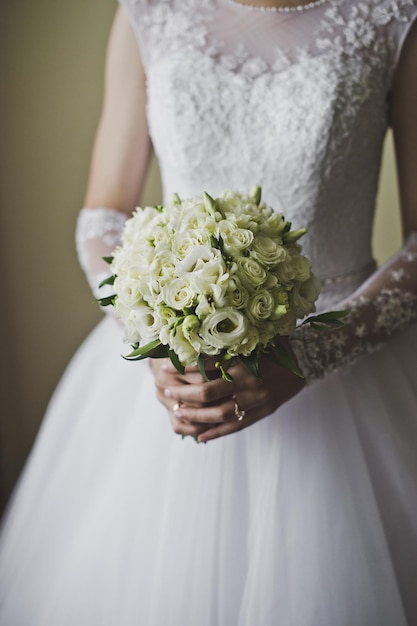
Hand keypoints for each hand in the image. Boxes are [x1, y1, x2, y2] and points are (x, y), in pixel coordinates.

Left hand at [151, 349, 305, 442]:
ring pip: (219, 413)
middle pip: (207, 392)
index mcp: (243, 358)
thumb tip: (196, 335)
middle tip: (166, 390)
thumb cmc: (276, 342)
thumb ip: (229, 338)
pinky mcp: (264, 411)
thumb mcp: (253, 335)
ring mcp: (256, 398)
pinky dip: (218, 432)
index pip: (205, 366)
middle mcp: (248, 380)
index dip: (182, 368)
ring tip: (178, 413)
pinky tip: (201, 436)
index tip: (164, 366)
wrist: (307, 358)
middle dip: (183, 393)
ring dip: (196, 415)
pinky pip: (237, 426)